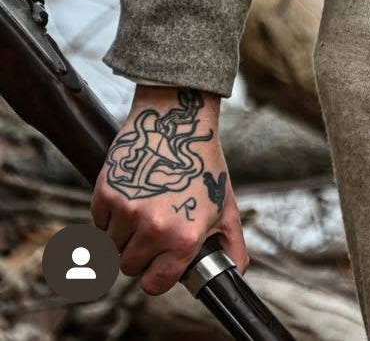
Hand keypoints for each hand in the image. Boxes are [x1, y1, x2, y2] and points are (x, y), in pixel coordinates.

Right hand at [91, 84, 249, 295]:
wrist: (176, 122)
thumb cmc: (202, 165)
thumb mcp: (226, 207)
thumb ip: (233, 247)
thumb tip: (235, 274)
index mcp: (184, 237)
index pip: (154, 284)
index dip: (156, 274)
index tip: (159, 261)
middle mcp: (155, 228)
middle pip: (128, 267)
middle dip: (139, 253)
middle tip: (154, 227)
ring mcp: (127, 210)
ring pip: (110, 248)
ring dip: (123, 235)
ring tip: (143, 208)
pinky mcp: (106, 193)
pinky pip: (98, 224)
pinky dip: (109, 216)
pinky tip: (129, 195)